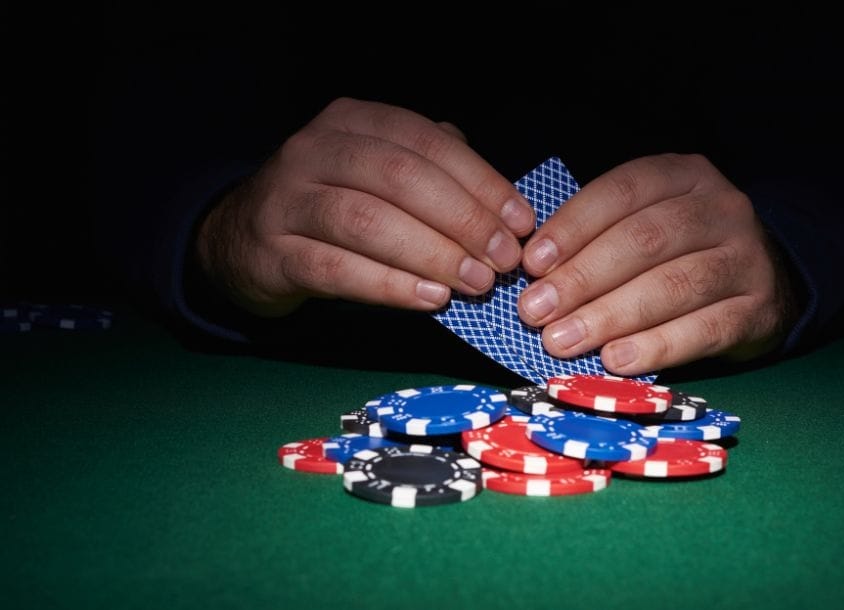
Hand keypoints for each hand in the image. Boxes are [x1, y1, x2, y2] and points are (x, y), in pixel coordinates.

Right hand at [196, 98, 535, 316]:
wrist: (243, 239)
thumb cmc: (332, 203)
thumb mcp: (377, 171)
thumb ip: (433, 171)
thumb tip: (503, 204)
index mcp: (352, 121)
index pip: (425, 140)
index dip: (480, 181)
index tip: (520, 222)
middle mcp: (315, 150)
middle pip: (401, 178)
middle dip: (463, 220)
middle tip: (504, 259)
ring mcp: (288, 199)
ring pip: (368, 221)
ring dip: (432, 254)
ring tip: (476, 283)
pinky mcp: (274, 253)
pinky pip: (338, 269)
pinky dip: (391, 285)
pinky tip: (431, 299)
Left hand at [517, 154, 798, 374]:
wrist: (768, 281)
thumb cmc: (685, 252)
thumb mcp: (650, 222)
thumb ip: (599, 237)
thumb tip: (536, 274)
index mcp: (685, 175)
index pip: (623, 191)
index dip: (573, 226)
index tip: (532, 263)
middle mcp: (721, 209)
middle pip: (645, 240)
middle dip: (583, 277)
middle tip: (536, 310)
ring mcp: (745, 259)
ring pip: (672, 285)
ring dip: (610, 315)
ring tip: (563, 340)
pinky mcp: (757, 310)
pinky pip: (704, 329)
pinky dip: (655, 346)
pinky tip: (616, 360)